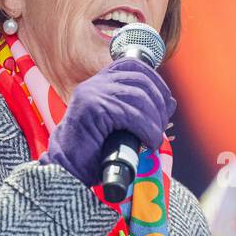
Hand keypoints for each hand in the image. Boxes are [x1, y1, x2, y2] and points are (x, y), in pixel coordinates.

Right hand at [38, 58, 175, 186]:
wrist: (67, 169)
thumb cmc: (94, 151)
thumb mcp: (117, 122)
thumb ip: (135, 108)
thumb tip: (169, 104)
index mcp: (100, 82)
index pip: (134, 65)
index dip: (157, 82)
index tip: (166, 104)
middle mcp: (95, 83)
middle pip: (141, 80)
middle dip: (159, 104)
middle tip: (160, 127)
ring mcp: (92, 94)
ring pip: (139, 98)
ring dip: (154, 121)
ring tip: (154, 139)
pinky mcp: (93, 109)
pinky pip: (132, 115)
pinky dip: (147, 130)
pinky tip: (148, 142)